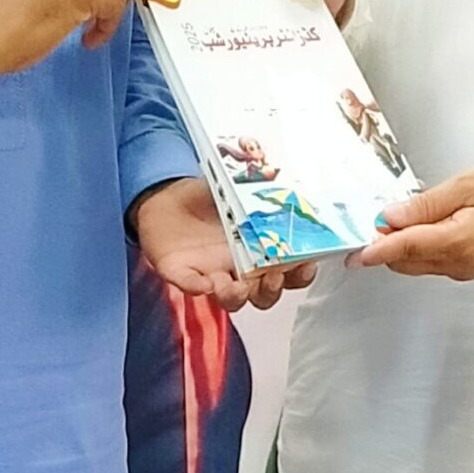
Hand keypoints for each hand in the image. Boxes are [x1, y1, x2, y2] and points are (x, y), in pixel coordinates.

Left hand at [133, 178, 317, 310]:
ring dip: (238, 297)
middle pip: (264, 295)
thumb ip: (260, 187)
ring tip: (240, 287)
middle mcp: (240, 270)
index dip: (300, 274)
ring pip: (231, 300)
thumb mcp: (239, 188)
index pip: (289, 273)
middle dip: (271, 290)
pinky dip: (197, 287)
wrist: (168, 198)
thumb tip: (276, 172)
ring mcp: (212, 274)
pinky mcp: (182, 273)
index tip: (305, 263)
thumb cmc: (209, 197)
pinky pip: (190, 285)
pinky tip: (203, 283)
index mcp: (260, 251)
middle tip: (273, 276)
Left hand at [360, 169, 473, 280]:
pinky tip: (418, 226)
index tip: (354, 252)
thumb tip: (390, 217)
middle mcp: (456, 264)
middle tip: (373, 219)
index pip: (405, 248)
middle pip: (405, 261)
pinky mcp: (463, 269)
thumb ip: (426, 203)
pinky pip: (429, 262)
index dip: (376, 249)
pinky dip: (416, 248)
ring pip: (415, 264)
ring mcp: (460, 270)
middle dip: (385, 244)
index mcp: (457, 242)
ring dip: (400, 246)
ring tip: (398, 217)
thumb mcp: (466, 185)